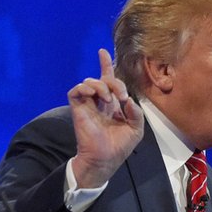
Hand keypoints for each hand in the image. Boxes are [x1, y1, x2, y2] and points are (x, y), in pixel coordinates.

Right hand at [66, 48, 143, 188]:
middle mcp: (99, 102)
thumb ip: (135, 111)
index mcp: (112, 105)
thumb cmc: (120, 146)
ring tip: (107, 99)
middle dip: (113, 81)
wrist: (105, 159)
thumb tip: (127, 99)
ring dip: (101, 85)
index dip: (105, 65)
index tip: (102, 51)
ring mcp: (87, 105)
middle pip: (102, 79)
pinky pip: (75, 91)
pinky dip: (83, 88)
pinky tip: (93, 94)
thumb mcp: (136, 128)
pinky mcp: (78, 109)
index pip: (108, 80)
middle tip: (120, 96)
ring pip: (89, 82)